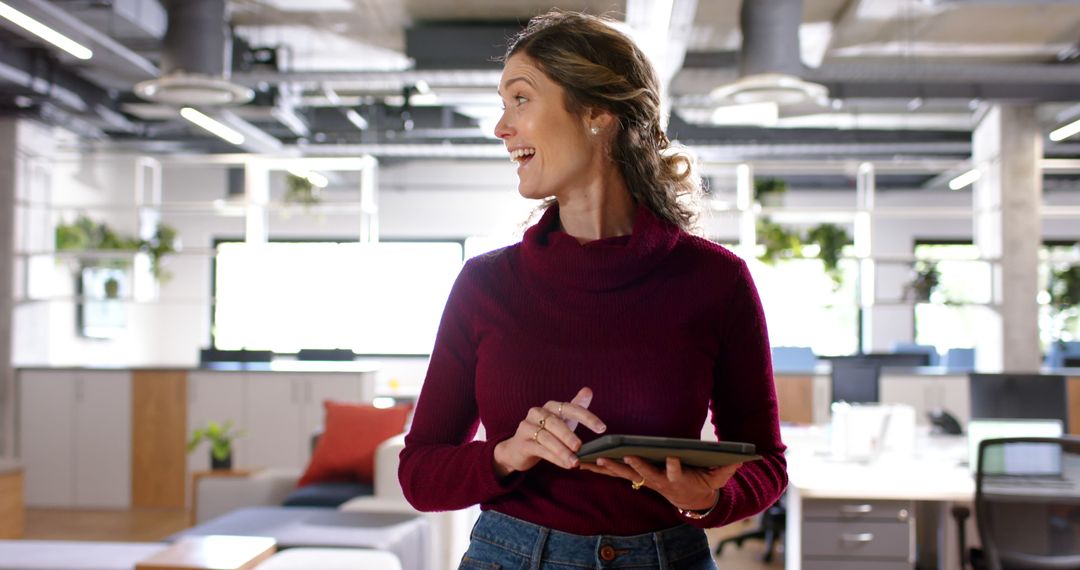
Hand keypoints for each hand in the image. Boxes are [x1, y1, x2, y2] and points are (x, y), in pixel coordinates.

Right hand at [493, 387, 606, 476]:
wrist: (518, 449)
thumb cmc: (545, 433)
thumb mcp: (562, 420)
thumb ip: (576, 407)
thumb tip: (588, 390)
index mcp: (550, 406)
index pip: (570, 408)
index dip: (587, 417)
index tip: (602, 428)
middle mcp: (537, 413)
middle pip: (555, 423)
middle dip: (568, 435)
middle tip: (580, 447)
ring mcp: (527, 427)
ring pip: (546, 438)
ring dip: (562, 451)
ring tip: (575, 462)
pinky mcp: (522, 443)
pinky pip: (539, 449)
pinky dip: (554, 458)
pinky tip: (565, 465)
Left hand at [579, 455, 738, 511]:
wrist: (691, 501)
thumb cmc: (704, 482)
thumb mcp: (719, 477)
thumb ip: (728, 467)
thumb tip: (742, 456)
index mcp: (679, 479)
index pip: (676, 472)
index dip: (674, 464)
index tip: (672, 455)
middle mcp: (659, 481)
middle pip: (645, 472)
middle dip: (634, 464)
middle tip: (624, 453)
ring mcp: (645, 481)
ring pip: (625, 473)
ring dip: (610, 467)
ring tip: (594, 458)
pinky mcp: (635, 478)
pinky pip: (615, 473)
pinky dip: (600, 469)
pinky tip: (583, 462)